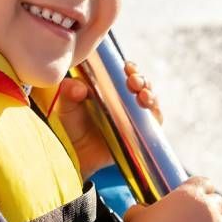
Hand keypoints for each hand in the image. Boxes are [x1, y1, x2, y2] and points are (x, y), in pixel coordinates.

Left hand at [53, 60, 160, 176]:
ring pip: (150, 100)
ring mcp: (133, 116)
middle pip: (142, 84)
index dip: (131, 68)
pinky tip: (148, 110)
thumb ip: (69, 91)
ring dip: (150, 94)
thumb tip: (79, 88)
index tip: (128, 67)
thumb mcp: (66, 104)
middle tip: (133, 81)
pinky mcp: (139, 133)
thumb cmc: (70, 125)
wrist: (75, 154)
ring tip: (142, 95)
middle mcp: (125, 100)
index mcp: (110, 87)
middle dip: (141, 80)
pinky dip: (155, 114)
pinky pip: (154, 122)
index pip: (126, 73)